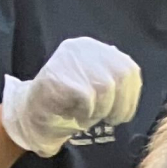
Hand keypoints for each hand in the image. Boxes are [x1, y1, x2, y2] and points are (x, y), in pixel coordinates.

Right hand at [0, 37, 142, 157]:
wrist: (32, 114)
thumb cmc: (69, 106)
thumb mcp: (97, 90)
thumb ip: (115, 83)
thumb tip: (134, 87)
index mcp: (96, 49)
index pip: (129, 69)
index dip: (131, 97)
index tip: (121, 115)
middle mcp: (83, 48)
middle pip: (120, 77)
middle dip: (118, 105)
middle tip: (106, 119)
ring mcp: (69, 59)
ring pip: (105, 87)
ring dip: (100, 111)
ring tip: (87, 116)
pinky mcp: (58, 75)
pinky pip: (87, 98)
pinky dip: (85, 114)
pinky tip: (76, 116)